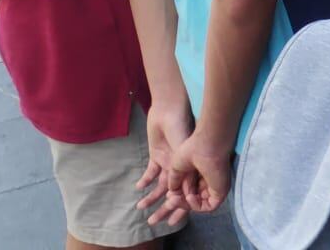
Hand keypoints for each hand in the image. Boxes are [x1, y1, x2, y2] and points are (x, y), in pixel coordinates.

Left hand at [137, 101, 194, 225]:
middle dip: (164, 207)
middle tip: (153, 222)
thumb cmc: (181, 125)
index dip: (181, 205)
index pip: (186, 191)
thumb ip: (183, 170)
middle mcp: (181, 167)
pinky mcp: (158, 154)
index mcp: (190, 167)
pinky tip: (139, 187)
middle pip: (173, 192)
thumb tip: (183, 193)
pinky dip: (146, 180)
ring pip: (161, 185)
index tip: (172, 215)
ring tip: (141, 207)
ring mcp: (169, 161)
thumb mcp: (182, 149)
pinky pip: (152, 171)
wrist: (169, 107)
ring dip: (151, 196)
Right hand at [167, 129, 232, 215]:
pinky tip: (189, 196)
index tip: (167, 196)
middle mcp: (208, 182)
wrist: (207, 144)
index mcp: (199, 174)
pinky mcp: (221, 191)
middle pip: (193, 200)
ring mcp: (215, 187)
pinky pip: (209, 206)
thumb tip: (171, 192)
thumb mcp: (177, 167)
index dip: (176, 197)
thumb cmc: (193, 149)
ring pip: (199, 204)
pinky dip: (196, 205)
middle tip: (167, 202)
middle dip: (177, 204)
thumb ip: (174, 181)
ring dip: (184, 204)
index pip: (188, 192)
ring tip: (174, 199)